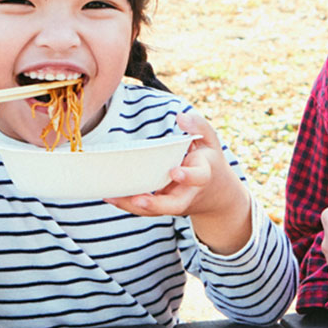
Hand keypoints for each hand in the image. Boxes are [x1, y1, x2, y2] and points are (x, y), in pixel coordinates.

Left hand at [106, 112, 251, 253]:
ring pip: (155, 211)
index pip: (198, 177)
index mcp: (203, 176)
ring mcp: (175, 203)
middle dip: (156, 205)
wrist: (217, 196)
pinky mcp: (163, 206)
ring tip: (112, 196)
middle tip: (139, 200)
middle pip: (174, 206)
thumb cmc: (210, 163)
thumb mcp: (211, 142)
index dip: (188, 176)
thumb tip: (180, 116)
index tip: (175, 172)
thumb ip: (199, 127)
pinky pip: (145, 209)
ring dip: (133, 206)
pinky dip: (128, 204)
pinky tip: (110, 195)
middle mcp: (188, 194)